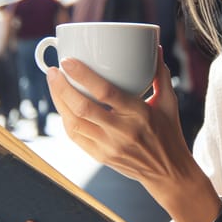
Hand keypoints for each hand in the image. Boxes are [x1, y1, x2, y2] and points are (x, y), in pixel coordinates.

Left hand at [46, 48, 202, 211]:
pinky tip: (62, 105)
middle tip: (53, 70)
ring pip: (73, 123)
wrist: (168, 173)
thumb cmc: (169, 133)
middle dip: (61, 87)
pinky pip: (75, 136)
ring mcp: (109, 147)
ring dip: (59, 102)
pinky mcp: (100, 157)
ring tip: (53, 83)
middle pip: (83, 108)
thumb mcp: (169, 103)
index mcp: (140, 114)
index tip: (68, 61)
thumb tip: (156, 48)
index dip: (83, 76)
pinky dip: (65, 118)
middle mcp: (122, 131)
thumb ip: (160, 75)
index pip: (106, 93)